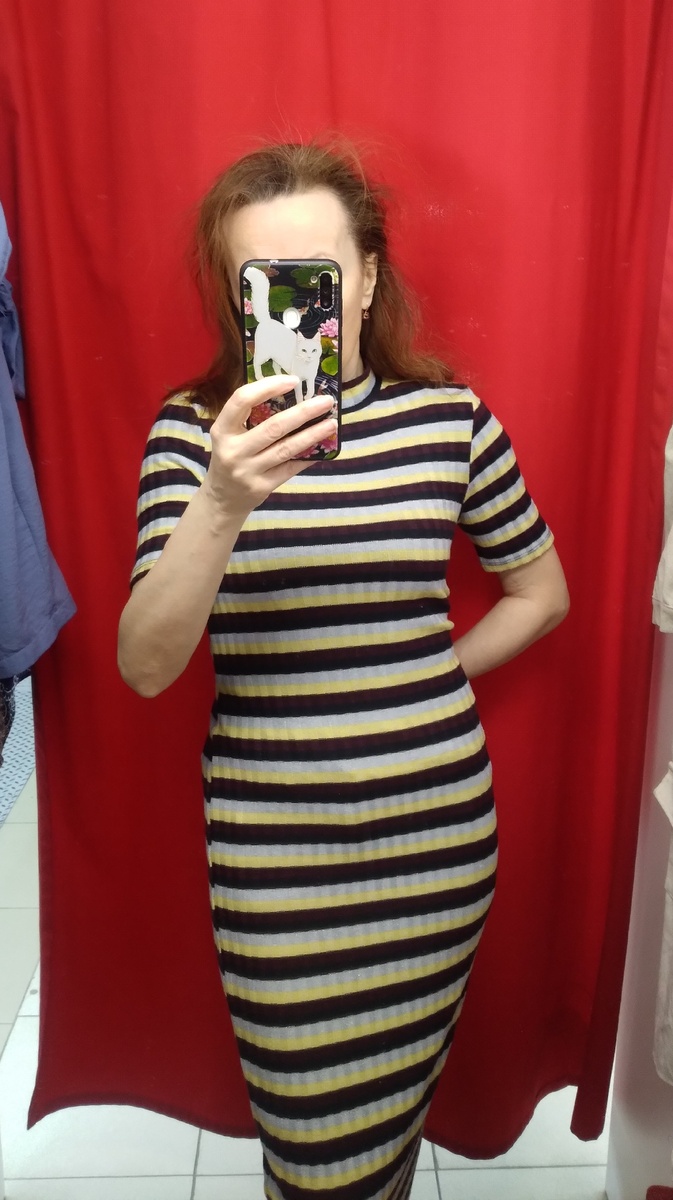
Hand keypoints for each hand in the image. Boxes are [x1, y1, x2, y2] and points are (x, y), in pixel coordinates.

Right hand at [203, 375, 336, 519]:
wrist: (222, 498)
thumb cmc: (230, 457)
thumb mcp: (228, 436)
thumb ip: (249, 417)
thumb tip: (290, 395)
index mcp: (222, 430)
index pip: (242, 400)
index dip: (268, 387)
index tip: (292, 380)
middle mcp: (233, 450)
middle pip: (273, 426)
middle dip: (303, 412)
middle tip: (326, 401)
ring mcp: (248, 470)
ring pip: (287, 448)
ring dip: (312, 434)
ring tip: (331, 423)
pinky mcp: (262, 487)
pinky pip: (291, 468)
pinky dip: (308, 456)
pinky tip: (323, 447)